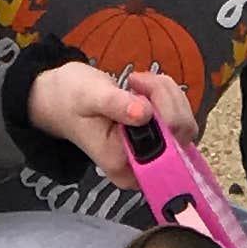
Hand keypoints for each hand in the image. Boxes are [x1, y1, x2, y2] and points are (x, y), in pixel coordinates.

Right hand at [26, 57, 198, 191]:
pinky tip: (145, 86)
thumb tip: (144, 114)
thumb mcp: (88, 96)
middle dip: (164, 96)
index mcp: (123, 165)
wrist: (61, 100)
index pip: (165, 144)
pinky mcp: (159, 140)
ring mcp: (153, 155)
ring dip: (167, 92)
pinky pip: (180, 117)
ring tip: (137, 81)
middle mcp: (142, 168)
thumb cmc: (70, 98)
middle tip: (135, 79)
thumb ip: (115, 105)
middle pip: (181, 132)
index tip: (136, 86)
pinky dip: (168, 95)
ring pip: (185, 122)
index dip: (163, 111)